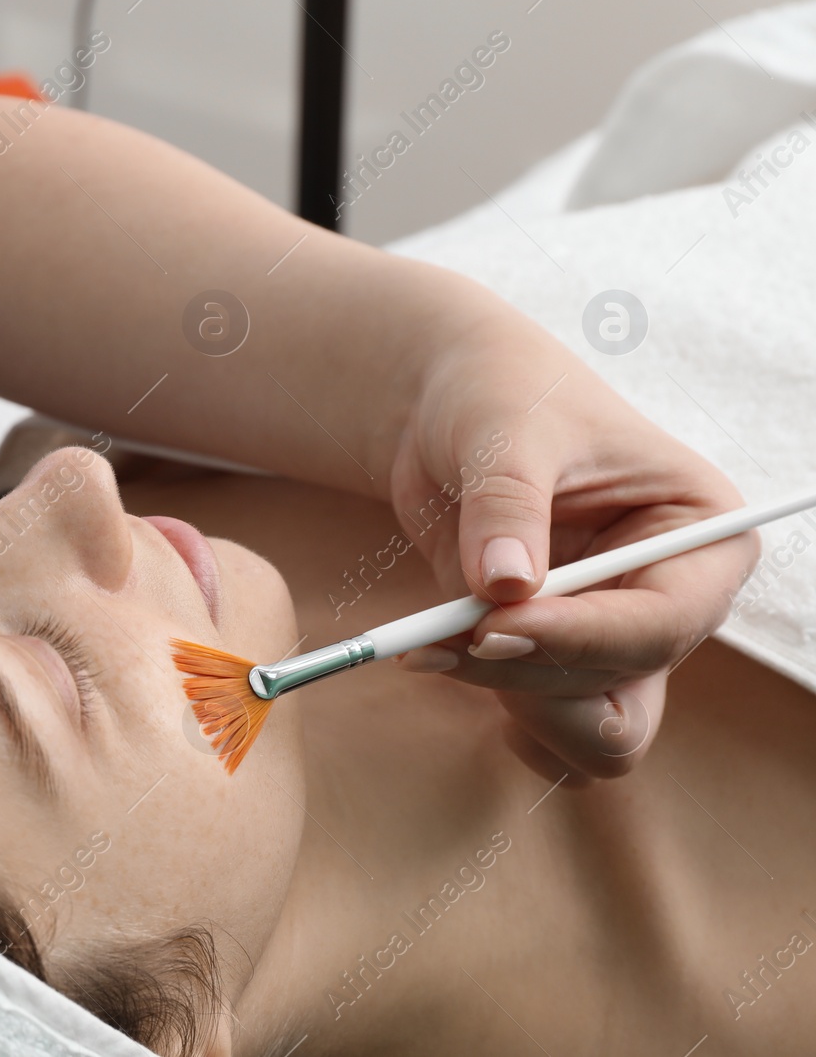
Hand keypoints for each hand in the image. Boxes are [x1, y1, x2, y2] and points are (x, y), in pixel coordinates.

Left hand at [386, 303, 756, 781]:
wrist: (444, 407)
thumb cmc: (500, 394)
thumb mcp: (505, 430)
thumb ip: (507, 505)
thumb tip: (504, 586)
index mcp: (701, 538)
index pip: (663, 623)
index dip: (579, 638)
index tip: (492, 627)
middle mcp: (668, 602)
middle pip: (625, 696)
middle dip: (534, 680)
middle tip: (445, 639)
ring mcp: (610, 638)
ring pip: (585, 731)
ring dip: (502, 697)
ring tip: (425, 639)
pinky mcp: (553, 657)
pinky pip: (540, 729)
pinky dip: (486, 705)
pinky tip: (432, 654)